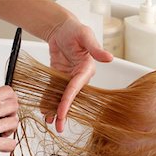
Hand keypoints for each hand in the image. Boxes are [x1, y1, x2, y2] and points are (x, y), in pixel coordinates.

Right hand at [0, 86, 17, 155]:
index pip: (7, 92)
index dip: (12, 98)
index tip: (10, 102)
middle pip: (14, 106)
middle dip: (12, 113)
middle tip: (6, 119)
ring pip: (15, 123)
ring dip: (10, 128)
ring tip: (1, 132)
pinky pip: (11, 143)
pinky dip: (8, 145)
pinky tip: (1, 144)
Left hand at [46, 17, 112, 132]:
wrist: (62, 28)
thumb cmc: (75, 30)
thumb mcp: (85, 36)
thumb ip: (95, 48)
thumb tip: (110, 58)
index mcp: (87, 69)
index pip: (76, 88)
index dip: (69, 100)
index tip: (62, 111)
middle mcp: (79, 77)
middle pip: (71, 97)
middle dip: (65, 112)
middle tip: (59, 126)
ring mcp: (68, 78)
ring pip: (62, 97)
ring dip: (56, 110)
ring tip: (50, 122)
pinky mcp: (59, 76)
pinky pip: (53, 91)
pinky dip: (49, 100)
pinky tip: (45, 111)